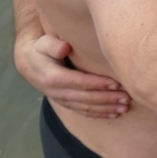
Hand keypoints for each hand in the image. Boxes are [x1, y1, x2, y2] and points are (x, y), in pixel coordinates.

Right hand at [14, 34, 128, 117]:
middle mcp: (57, 92)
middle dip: (107, 99)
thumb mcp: (43, 44)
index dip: (98, 84)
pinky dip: (99, 114)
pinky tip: (114, 114)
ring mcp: (62, 100)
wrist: (29, 64)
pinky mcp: (67, 103)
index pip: (79, 82)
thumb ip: (53, 45)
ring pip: (86, 108)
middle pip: (86, 98)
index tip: (117, 84)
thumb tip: (64, 47)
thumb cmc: (41, 49)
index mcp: (53, 78)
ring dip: (106, 109)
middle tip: (127, 98)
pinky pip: (84, 112)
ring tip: (125, 107)